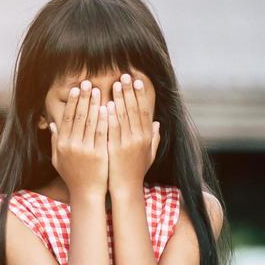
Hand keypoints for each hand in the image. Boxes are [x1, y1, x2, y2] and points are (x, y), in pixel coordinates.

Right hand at [49, 80, 108, 199]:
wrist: (87, 193)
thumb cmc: (73, 176)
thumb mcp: (58, 160)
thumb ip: (55, 142)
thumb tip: (52, 124)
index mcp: (62, 144)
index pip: (67, 118)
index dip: (72, 102)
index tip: (76, 89)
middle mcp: (72, 145)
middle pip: (78, 116)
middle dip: (83, 98)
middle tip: (88, 83)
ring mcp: (85, 150)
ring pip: (90, 122)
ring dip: (94, 104)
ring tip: (98, 90)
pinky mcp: (99, 154)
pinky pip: (101, 132)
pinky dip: (104, 119)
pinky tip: (107, 107)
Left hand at [107, 73, 158, 193]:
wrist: (126, 188)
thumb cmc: (136, 171)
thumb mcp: (149, 154)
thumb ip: (154, 138)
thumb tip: (158, 123)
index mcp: (147, 137)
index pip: (144, 111)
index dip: (141, 95)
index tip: (137, 81)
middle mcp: (139, 138)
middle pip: (134, 110)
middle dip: (129, 91)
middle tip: (125, 76)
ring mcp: (127, 143)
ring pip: (124, 116)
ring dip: (119, 99)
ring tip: (115, 84)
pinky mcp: (115, 149)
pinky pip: (112, 129)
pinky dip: (110, 116)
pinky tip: (106, 104)